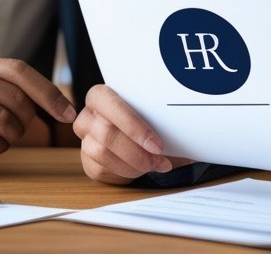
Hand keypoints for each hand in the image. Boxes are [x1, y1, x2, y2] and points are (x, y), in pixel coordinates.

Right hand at [74, 84, 190, 183]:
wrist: (138, 138)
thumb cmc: (147, 121)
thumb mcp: (152, 112)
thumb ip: (158, 114)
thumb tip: (186, 125)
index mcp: (100, 96)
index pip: (109, 105)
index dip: (134, 127)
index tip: (157, 146)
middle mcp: (88, 116)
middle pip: (107, 134)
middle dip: (138, 153)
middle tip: (161, 160)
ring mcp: (84, 139)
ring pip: (103, 154)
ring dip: (134, 164)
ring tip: (154, 165)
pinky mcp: (88, 161)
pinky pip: (102, 171)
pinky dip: (126, 173)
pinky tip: (140, 169)